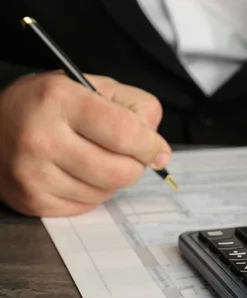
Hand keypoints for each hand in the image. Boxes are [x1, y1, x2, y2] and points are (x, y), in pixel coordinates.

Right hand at [0, 71, 169, 216]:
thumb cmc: (50, 104)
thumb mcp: (93, 87)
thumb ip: (136, 107)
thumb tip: (159, 151)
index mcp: (59, 100)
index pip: (125, 132)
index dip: (150, 145)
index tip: (158, 150)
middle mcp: (41, 137)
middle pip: (120, 171)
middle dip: (135, 166)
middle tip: (128, 155)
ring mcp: (33, 173)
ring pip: (106, 192)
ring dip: (112, 180)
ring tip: (94, 158)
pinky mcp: (31, 200)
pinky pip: (86, 206)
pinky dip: (92, 192)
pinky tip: (76, 173)